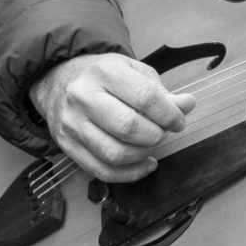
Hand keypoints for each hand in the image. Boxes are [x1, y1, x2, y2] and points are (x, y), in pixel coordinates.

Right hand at [29, 53, 196, 181]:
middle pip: (128, 127)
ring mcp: (72, 123)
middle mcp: (84, 96)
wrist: (58, 80)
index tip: (179, 121)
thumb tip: (187, 105)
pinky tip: (144, 164)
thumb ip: (161, 91)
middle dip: (156, 135)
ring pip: (114, 153)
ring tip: (152, 146)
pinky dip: (130, 174)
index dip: (169, 114)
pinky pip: (101, 171)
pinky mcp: (67, 145)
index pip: (145, 97)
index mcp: (105, 72)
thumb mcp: (134, 71)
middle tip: (164, 133)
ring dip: (143, 155)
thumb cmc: (103, 77)